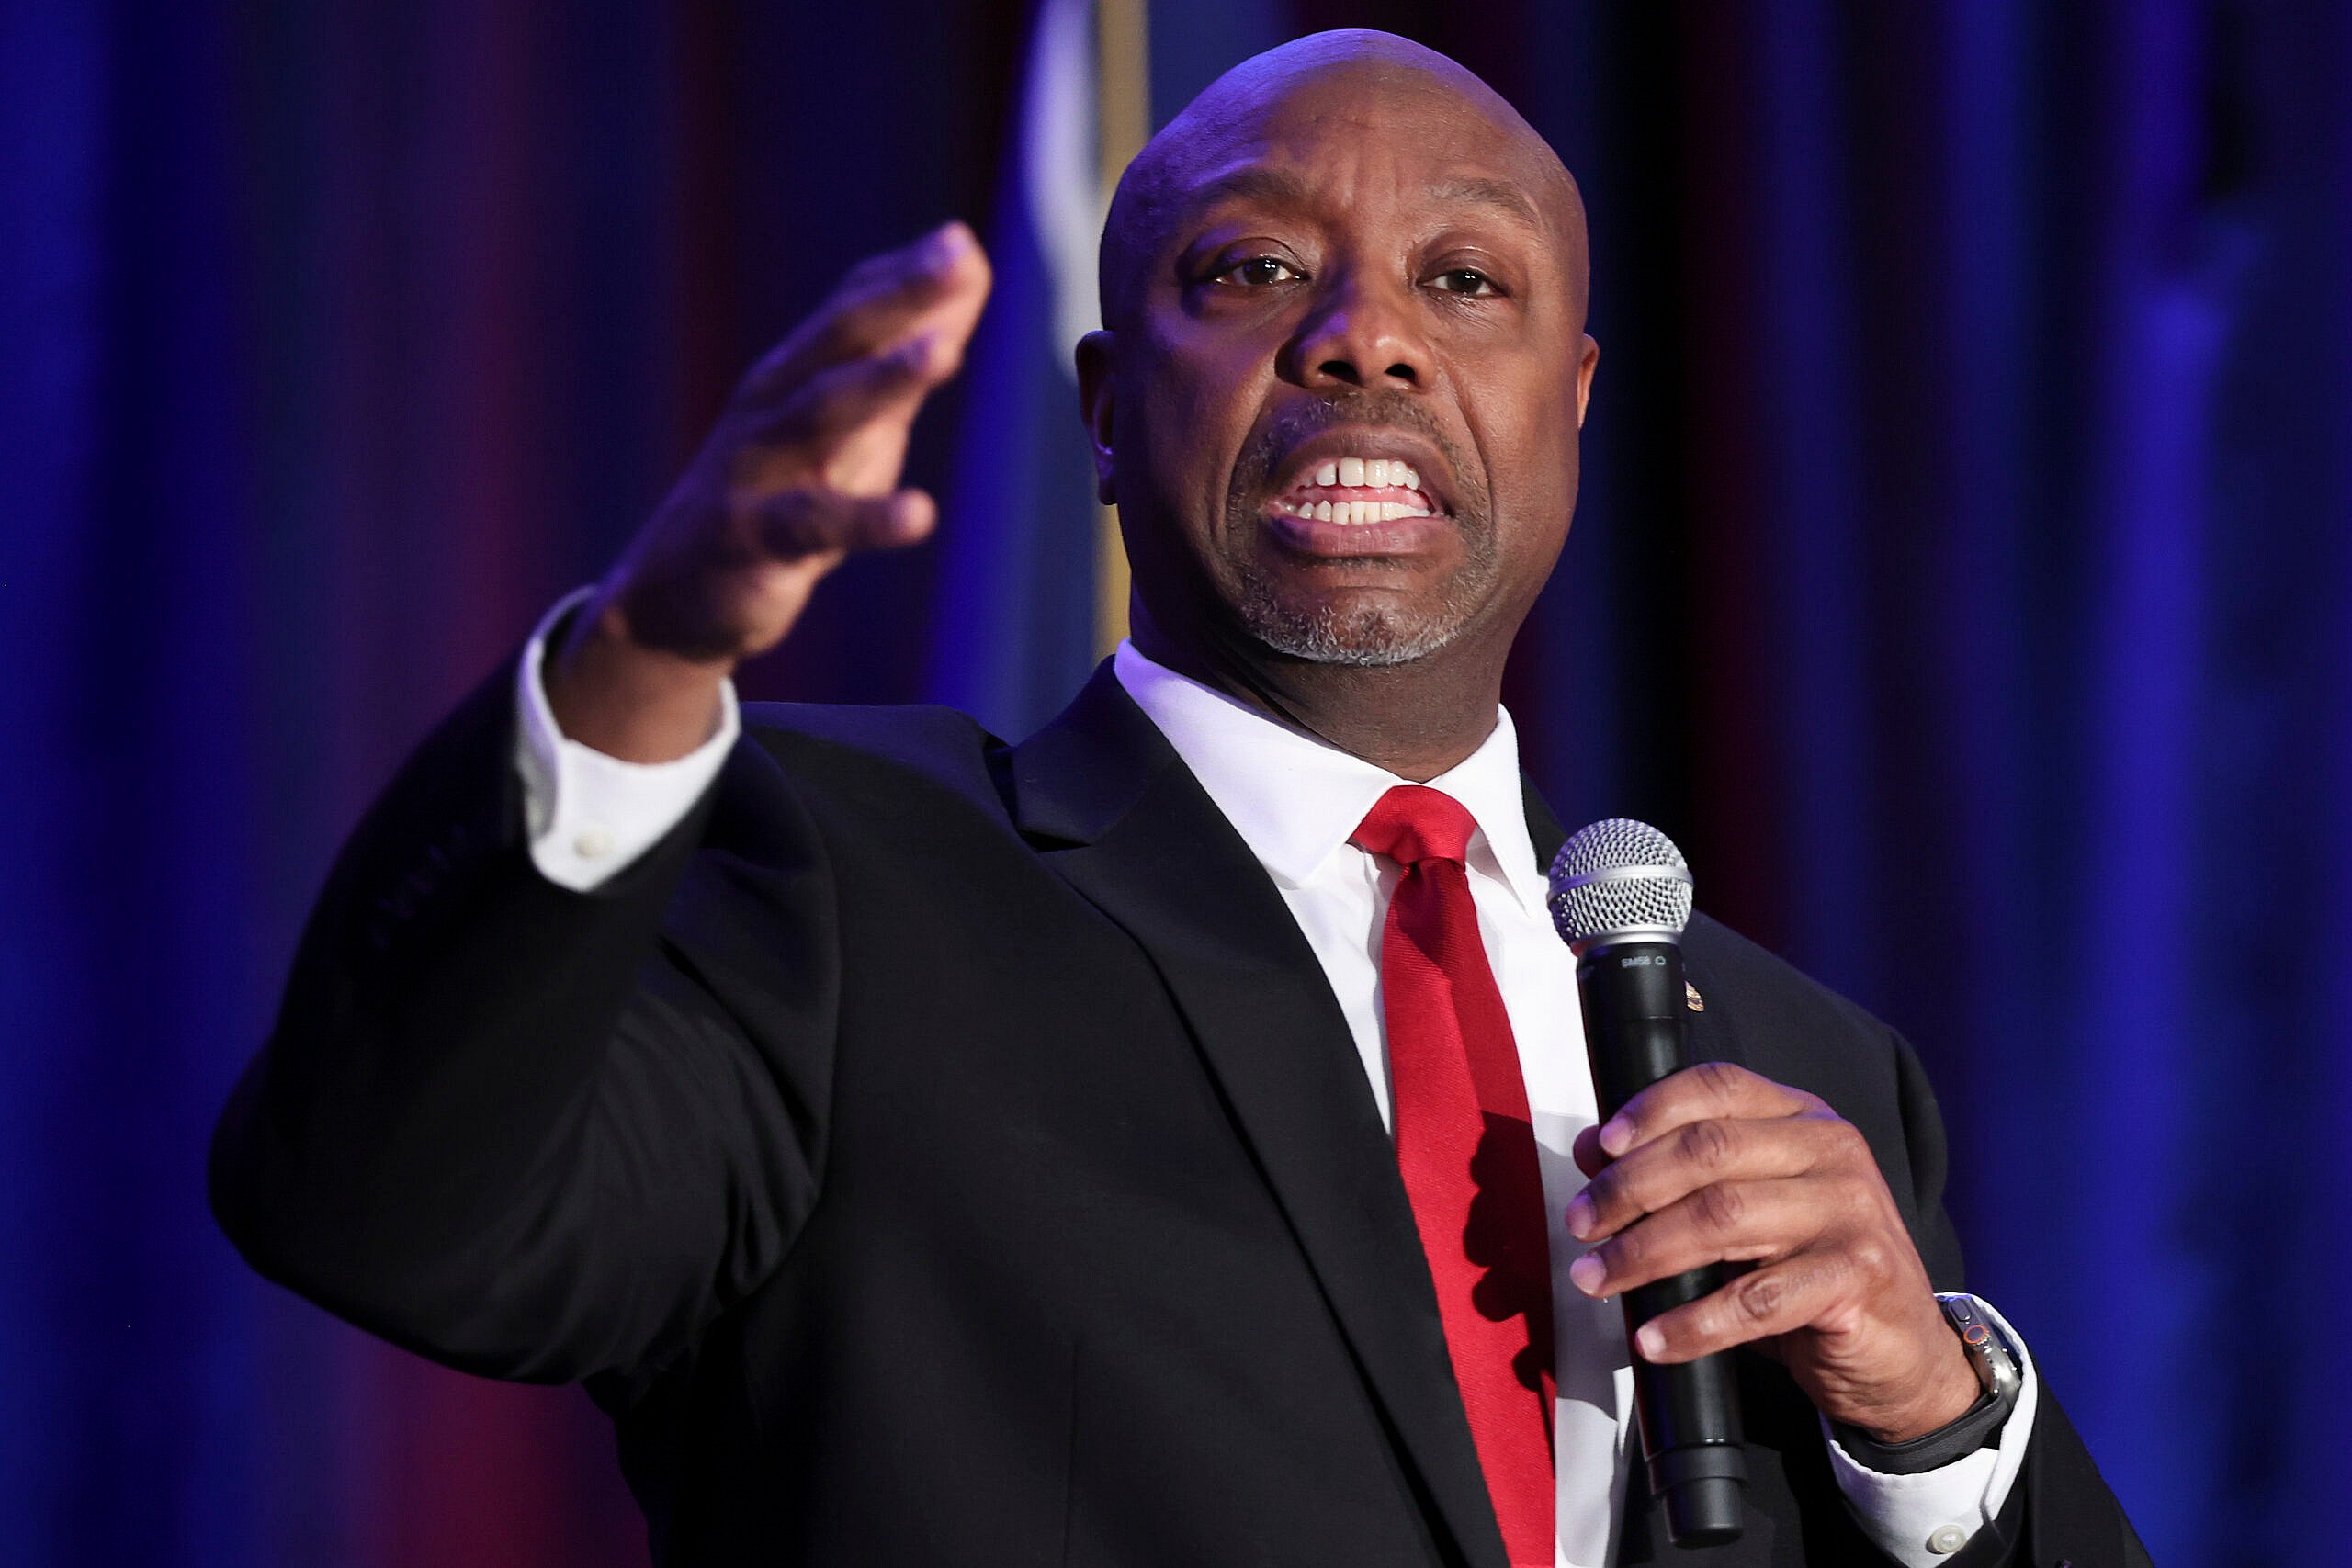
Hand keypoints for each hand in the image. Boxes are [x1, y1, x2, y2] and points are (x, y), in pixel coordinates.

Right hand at [547, 221, 991, 759]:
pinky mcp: (751, 536)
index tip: (963, 241)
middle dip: (900, 297)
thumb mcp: (848, 427)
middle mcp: (770, 407)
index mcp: (792, 375)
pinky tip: (920, 514)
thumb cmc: (779, 495)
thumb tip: (969, 275)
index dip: (905, 275)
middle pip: (838, 341)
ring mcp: (756, 467)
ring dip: (883, 380)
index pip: (851, 310)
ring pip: (821, 414)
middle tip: (959, 260)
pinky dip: (867, 518)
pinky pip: (813, 524)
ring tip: (942, 353)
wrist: (674, 595)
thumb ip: (904, 359)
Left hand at [1561, 1061, 1979, 1442]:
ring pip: (1723, 1217)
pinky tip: (1655, 1339)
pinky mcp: (1859, 1276)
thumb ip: (1676, 1177)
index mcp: (1801, 1118)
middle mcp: (1831, 1150)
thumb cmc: (1808, 1273)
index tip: (1600, 1149)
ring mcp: (1851, 1210)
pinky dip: (1694, 1322)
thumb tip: (1592, 1150)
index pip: (1718, 1086)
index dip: (1651, 1110)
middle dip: (1628, 1188)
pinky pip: (1757, 1298)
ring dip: (1644, 1252)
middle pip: (1708, 1150)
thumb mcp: (1742, 1213)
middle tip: (1580, 1226)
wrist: (1900, 1353)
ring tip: (1596, 1279)